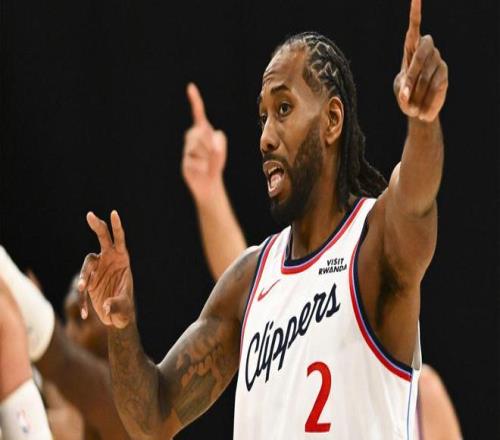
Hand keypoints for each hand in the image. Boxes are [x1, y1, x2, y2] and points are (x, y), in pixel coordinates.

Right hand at [78, 211, 133, 328]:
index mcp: (122, 260)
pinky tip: (85, 313)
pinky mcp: (87, 279)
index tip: (113, 213)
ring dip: (83, 276)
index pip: (120, 240)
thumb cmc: (124, 310)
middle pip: (102, 239)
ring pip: (86, 265)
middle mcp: (109, 260)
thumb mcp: (123, 309)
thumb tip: (106, 306)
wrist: (116, 317)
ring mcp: (97, 268)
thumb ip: (116, 306)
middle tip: (90, 214)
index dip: (116, 227)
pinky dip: (82, 299)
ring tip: (81, 289)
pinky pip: (81, 285)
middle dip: (97, 226)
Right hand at [182, 83, 226, 203]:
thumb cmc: (215, 163)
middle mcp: (193, 136)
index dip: (195, 100)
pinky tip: (202, 170)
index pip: (198, 114)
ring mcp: (188, 148)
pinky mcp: (185, 160)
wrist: (208, 182)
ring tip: (207, 164)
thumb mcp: (220, 151)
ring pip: (198, 148)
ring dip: (207, 158)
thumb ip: (218, 145)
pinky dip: (203, 167)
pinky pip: (196, 161)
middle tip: (213, 156)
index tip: (190, 87)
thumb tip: (210, 146)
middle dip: (210, 146)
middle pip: (201, 134)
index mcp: (202, 131)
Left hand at [394, 0, 447, 121]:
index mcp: (411, 50)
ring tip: (413, 106)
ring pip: (427, 74)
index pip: (414, 29)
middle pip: (421, 53)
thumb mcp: (400, 93)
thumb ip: (402, 91)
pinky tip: (423, 108)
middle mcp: (426, 51)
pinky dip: (427, 99)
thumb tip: (406, 93)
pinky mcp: (445, 75)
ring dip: (417, 93)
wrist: (419, 111)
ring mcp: (438, 61)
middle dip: (412, 75)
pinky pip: (436, 85)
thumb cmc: (406, 98)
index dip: (415, 13)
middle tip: (404, 94)